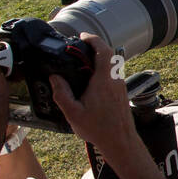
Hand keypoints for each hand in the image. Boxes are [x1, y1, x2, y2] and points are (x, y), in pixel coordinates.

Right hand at [48, 34, 136, 160]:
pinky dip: (103, 70)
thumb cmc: (99, 129)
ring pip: (112, 65)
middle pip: (109, 55)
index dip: (93, 39)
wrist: (121, 141)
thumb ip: (62, 93)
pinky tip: (91, 80)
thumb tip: (55, 78)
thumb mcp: (73, 112)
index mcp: (104, 81)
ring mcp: (120, 86)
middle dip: (95, 47)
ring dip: (100, 59)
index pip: (103, 51)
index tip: (83, 36)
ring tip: (83, 62)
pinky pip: (113, 74)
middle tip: (80, 46)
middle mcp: (115, 80)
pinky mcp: (122, 93)